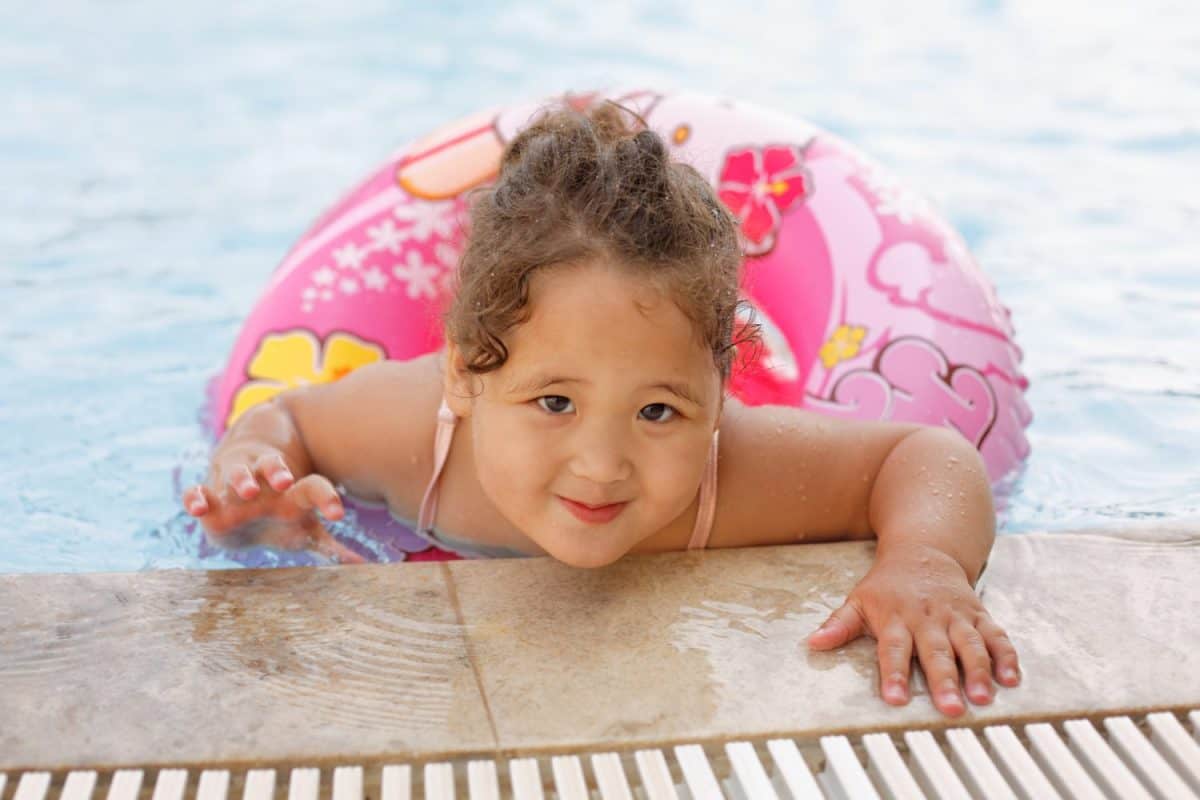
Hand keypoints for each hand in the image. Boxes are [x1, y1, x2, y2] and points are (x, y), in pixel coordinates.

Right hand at [182, 447, 364, 564]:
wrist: (245, 496)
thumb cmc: (283, 515)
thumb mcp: (305, 529)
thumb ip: (330, 547)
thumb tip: (362, 566)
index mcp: (293, 491)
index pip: (314, 487)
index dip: (327, 498)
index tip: (338, 515)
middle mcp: (265, 482)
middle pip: (272, 467)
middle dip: (277, 472)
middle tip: (285, 480)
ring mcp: (235, 484)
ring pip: (237, 474)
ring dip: (241, 481)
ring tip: (247, 491)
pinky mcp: (209, 495)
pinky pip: (198, 492)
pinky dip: (196, 498)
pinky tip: (197, 509)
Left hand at [806, 544, 1019, 715]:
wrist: (923, 549)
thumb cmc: (887, 585)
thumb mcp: (858, 600)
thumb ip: (839, 625)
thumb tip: (812, 643)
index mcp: (896, 618)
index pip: (894, 649)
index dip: (895, 675)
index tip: (896, 700)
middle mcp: (928, 618)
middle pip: (936, 652)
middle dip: (943, 681)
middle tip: (949, 709)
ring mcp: (956, 617)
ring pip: (970, 645)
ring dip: (978, 671)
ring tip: (982, 697)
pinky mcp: (979, 615)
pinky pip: (997, 636)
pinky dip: (1007, 657)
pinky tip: (1011, 679)